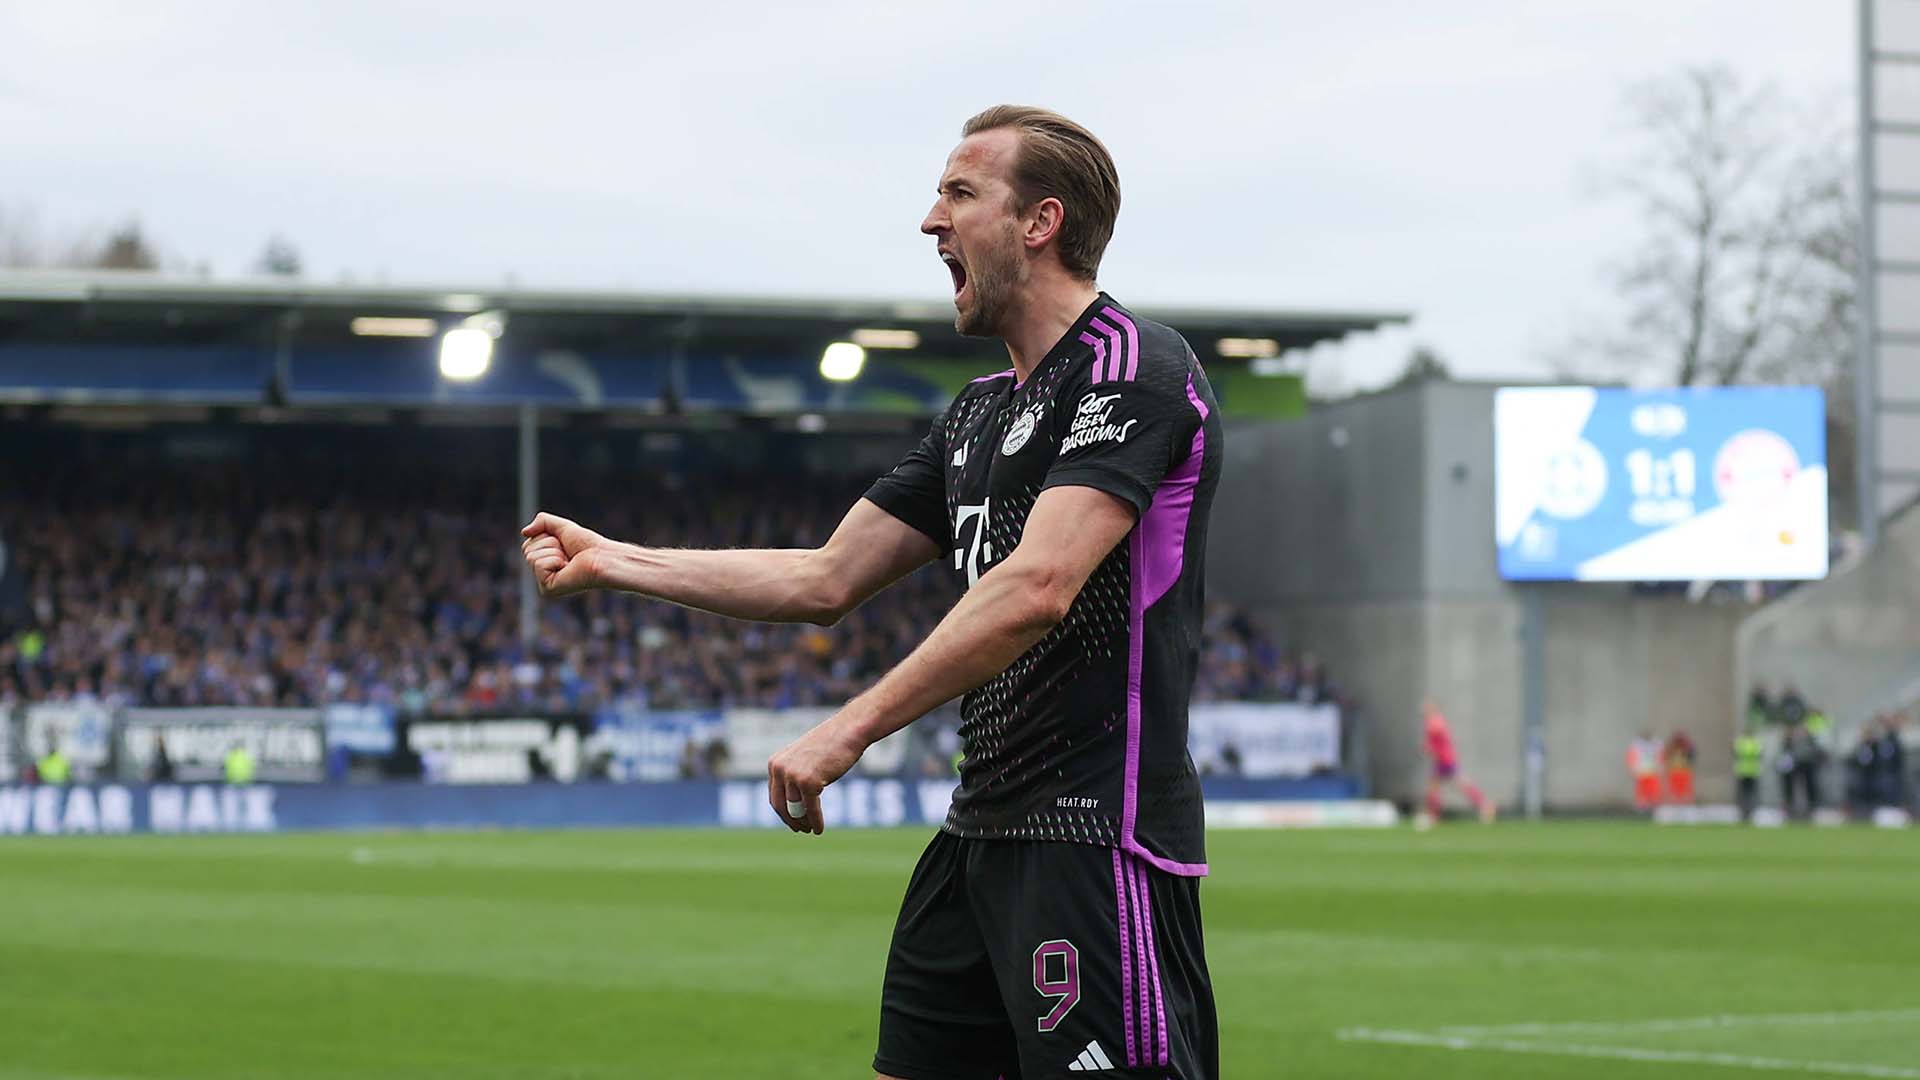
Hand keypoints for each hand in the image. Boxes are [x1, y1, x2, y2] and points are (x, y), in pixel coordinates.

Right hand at [520, 512, 612, 598]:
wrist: (604, 557)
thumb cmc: (588, 545)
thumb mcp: (562, 527)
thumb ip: (543, 522)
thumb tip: (523, 532)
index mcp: (544, 562)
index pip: (527, 543)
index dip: (546, 537)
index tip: (564, 545)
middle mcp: (542, 575)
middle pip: (526, 549)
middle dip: (549, 544)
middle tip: (568, 553)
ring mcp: (544, 584)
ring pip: (531, 556)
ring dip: (554, 552)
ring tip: (569, 561)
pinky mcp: (548, 589)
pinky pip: (538, 564)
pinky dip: (554, 560)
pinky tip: (568, 568)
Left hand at [767, 715, 867, 834]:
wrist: (848, 731)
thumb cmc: (831, 744)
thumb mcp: (805, 760)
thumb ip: (796, 776)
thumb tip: (794, 805)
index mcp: (776, 763)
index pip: (774, 795)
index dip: (783, 813)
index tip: (793, 822)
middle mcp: (779, 769)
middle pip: (780, 805)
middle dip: (791, 820)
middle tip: (801, 830)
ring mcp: (793, 776)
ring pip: (795, 809)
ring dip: (803, 823)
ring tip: (811, 830)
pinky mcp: (808, 782)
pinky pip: (810, 809)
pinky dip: (815, 822)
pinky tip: (819, 830)